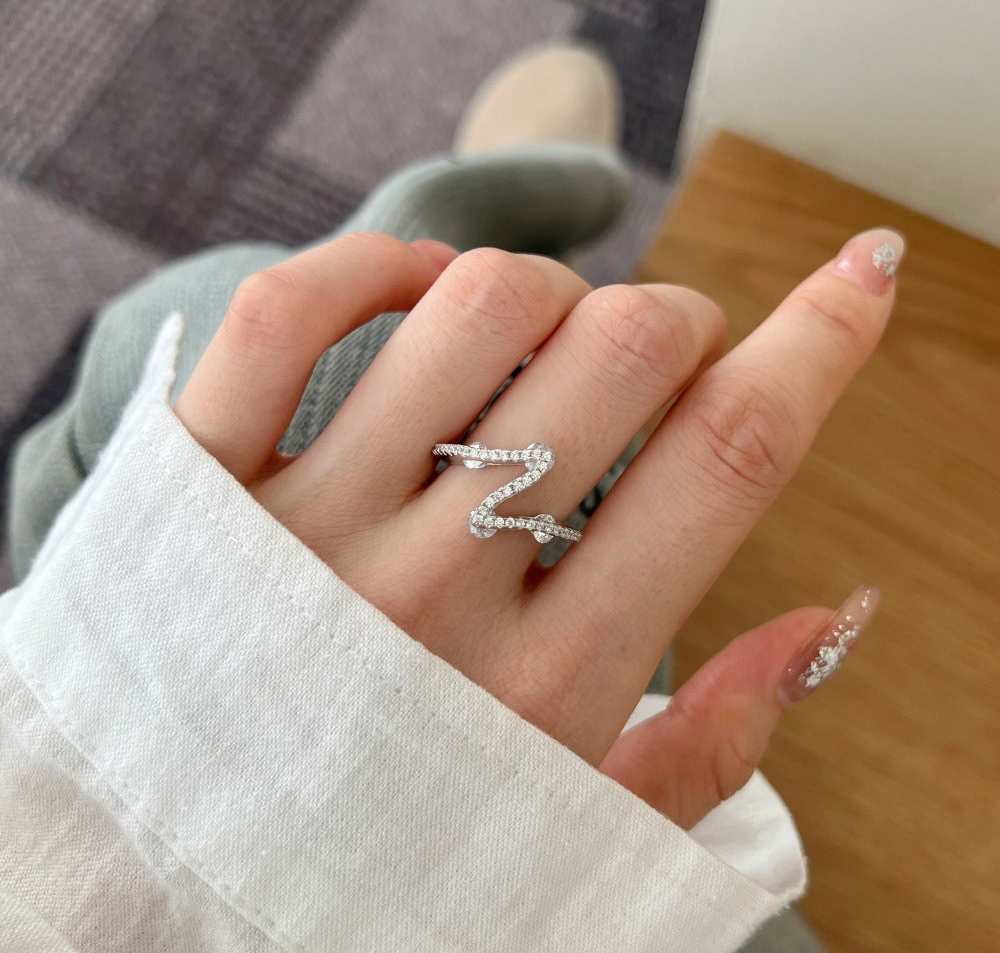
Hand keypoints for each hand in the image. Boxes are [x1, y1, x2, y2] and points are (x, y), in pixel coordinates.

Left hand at [173, 227, 899, 827]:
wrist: (174, 898)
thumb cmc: (389, 861)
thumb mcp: (576, 837)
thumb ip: (715, 740)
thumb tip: (833, 618)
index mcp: (550, 686)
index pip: (730, 460)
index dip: (821, 342)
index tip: (858, 278)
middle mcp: (434, 596)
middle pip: (621, 354)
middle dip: (678, 320)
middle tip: (660, 354)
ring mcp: (308, 532)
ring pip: (476, 309)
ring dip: (547, 292)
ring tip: (542, 334)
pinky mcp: (201, 491)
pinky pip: (291, 314)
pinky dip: (375, 264)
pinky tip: (421, 289)